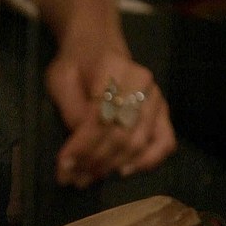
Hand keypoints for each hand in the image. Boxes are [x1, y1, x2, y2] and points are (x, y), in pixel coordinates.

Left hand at [46, 44, 176, 187]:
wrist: (97, 47)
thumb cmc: (76, 64)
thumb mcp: (60, 80)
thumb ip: (70, 108)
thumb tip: (80, 141)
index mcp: (114, 70)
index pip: (100, 118)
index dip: (81, 146)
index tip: (63, 166)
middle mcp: (142, 84)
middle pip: (120, 134)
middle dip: (93, 162)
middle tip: (71, 178)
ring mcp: (156, 98)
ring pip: (138, 142)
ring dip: (111, 166)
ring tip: (86, 178)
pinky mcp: (162, 111)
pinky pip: (165, 141)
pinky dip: (148, 161)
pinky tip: (124, 172)